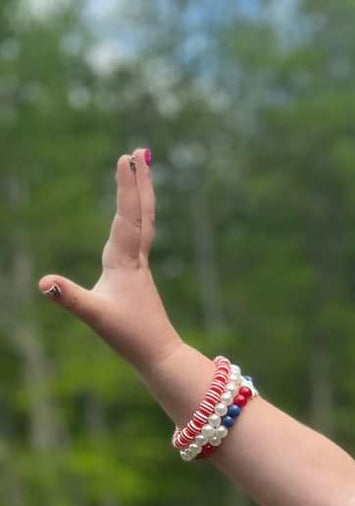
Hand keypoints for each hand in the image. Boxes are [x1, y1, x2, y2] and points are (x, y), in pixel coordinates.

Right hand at [37, 148, 182, 371]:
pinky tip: (134, 213)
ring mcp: (140, 266)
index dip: (126, 187)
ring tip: (141, 169)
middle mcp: (136, 258)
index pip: (126, 216)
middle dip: (140, 181)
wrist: (159, 354)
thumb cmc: (130, 336)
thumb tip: (43, 283)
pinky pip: (141, 235)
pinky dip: (138, 216)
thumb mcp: (95, 316)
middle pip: (141, 212)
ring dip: (142, 194)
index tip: (127, 158)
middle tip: (141, 150)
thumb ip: (69, 298)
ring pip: (144, 221)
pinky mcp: (139, 275)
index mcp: (125, 261)